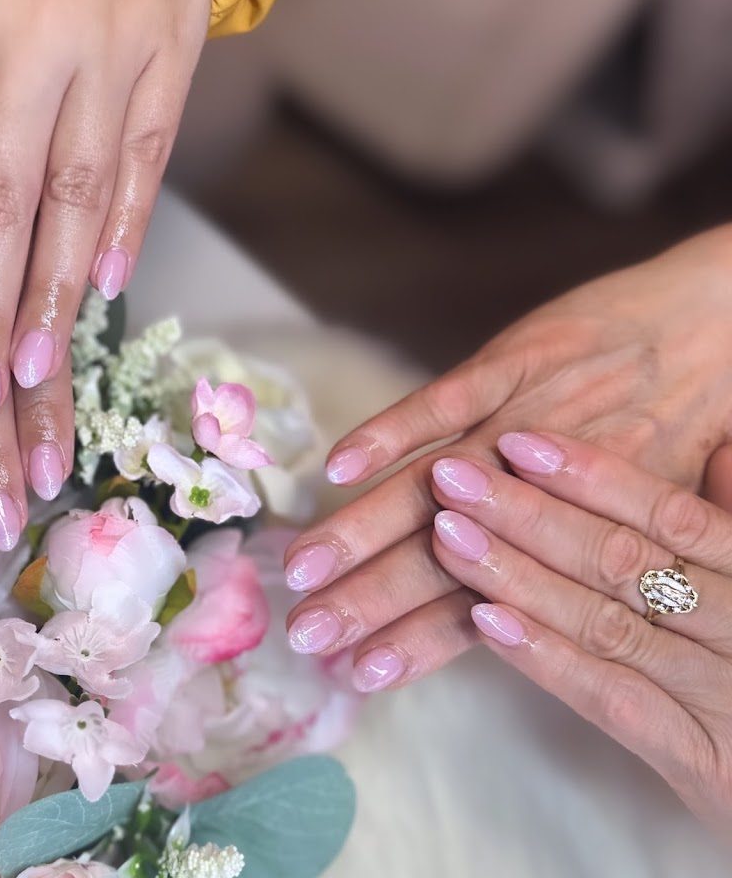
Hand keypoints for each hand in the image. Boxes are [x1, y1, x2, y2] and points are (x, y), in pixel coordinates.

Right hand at [282, 228, 731, 686]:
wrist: (720, 321)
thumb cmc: (696, 425)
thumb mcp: (651, 513)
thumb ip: (578, 561)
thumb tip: (504, 613)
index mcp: (583, 536)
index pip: (485, 602)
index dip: (418, 640)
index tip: (358, 673)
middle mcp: (548, 490)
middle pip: (446, 554)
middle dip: (370, 599)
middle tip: (307, 637)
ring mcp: (525, 419)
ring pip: (433, 485)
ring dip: (365, 531)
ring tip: (304, 572)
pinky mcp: (514, 360)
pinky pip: (445, 399)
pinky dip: (390, 432)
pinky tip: (338, 466)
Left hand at [428, 432, 731, 830]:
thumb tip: (717, 454)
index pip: (668, 513)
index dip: (589, 474)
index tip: (515, 441)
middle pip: (620, 559)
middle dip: (526, 513)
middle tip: (449, 477)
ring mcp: (723, 695)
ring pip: (604, 620)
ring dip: (517, 575)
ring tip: (447, 535)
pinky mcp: (704, 763)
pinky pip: (614, 701)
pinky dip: (548, 658)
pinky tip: (484, 621)